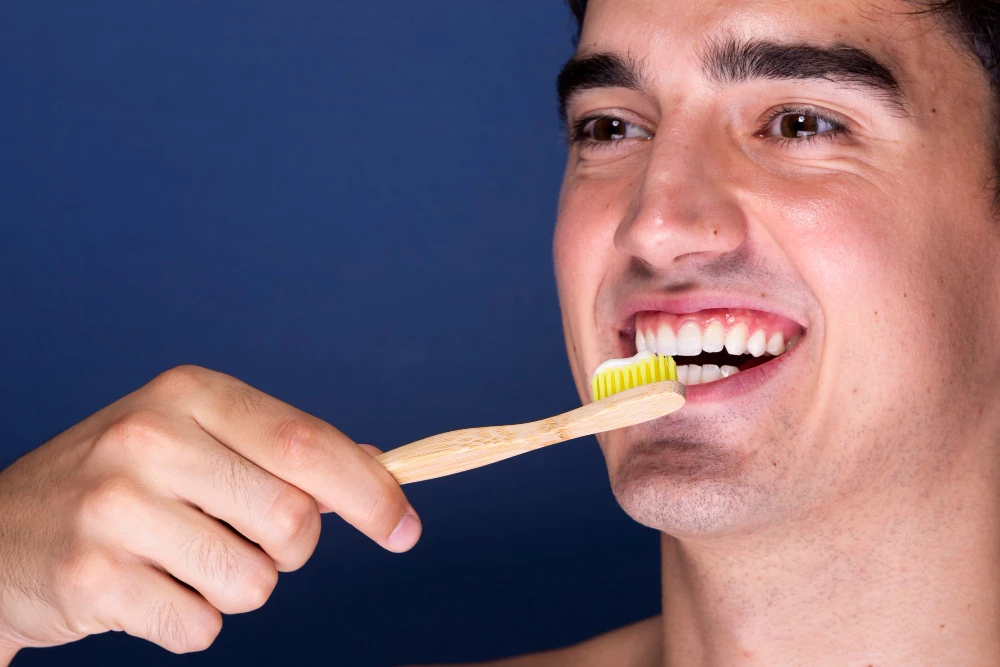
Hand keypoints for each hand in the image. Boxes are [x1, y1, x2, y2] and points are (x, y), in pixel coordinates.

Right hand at [0, 365, 420, 657]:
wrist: (2, 534)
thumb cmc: (123, 483)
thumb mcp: (198, 439)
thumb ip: (284, 451)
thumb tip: (379, 471)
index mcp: (190, 395)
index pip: (307, 444)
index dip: (370, 493)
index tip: (404, 528)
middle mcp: (150, 439)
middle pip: (292, 520)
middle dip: (290, 548)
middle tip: (246, 538)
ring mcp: (116, 510)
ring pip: (254, 583)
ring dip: (238, 586)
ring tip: (185, 560)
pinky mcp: (94, 580)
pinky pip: (201, 627)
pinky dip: (192, 620)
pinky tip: (148, 588)